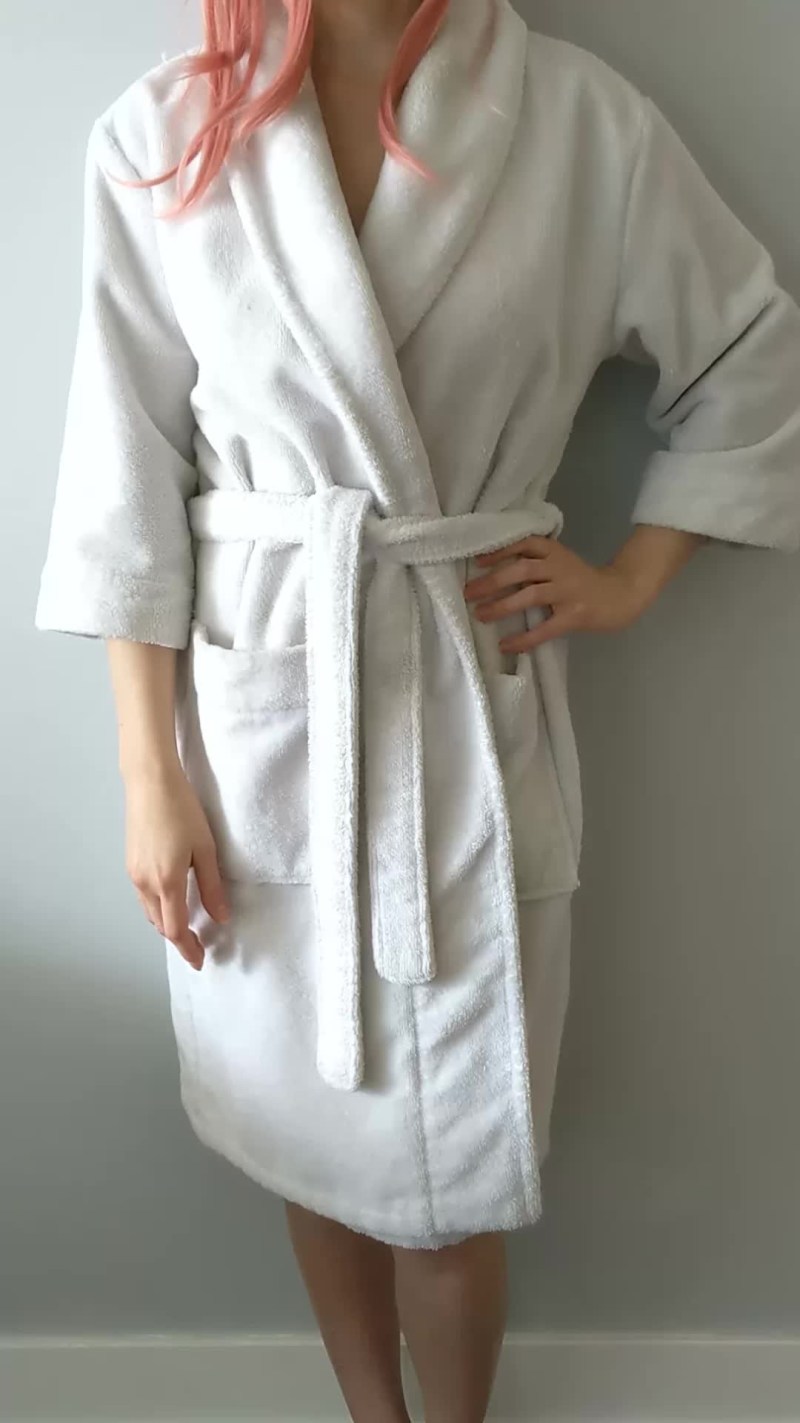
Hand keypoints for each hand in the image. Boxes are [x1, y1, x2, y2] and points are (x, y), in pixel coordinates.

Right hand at [124, 763, 230, 970]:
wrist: (150, 782)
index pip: (175, 929)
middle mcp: (145, 883)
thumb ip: (212, 887)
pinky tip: (172, 900)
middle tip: (199, 945)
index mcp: (166, 882)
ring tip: (188, 926)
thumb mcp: (205, 849)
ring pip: (150, 911)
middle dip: (179, 938)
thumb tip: (220, 918)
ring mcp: (134, 873)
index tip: (201, 960)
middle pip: (160, 924)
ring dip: (167, 923)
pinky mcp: (131, 862)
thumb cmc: (181, 810)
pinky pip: (144, 897)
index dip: (188, 948)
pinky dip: (158, 907)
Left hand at [463, 534, 654, 651]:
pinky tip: (505, 645)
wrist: (620, 594)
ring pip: (529, 596)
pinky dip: (523, 638)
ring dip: (501, 606)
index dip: (499, 551)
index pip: (524, 544)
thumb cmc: (582, 580)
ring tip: (480, 615)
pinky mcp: (574, 615)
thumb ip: (535, 562)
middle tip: (468, 593)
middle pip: (521, 570)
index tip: (478, 562)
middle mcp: (560, 568)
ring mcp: (568, 591)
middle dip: (492, 581)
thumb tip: (493, 572)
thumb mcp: (560, 562)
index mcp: (555, 552)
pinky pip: (544, 629)